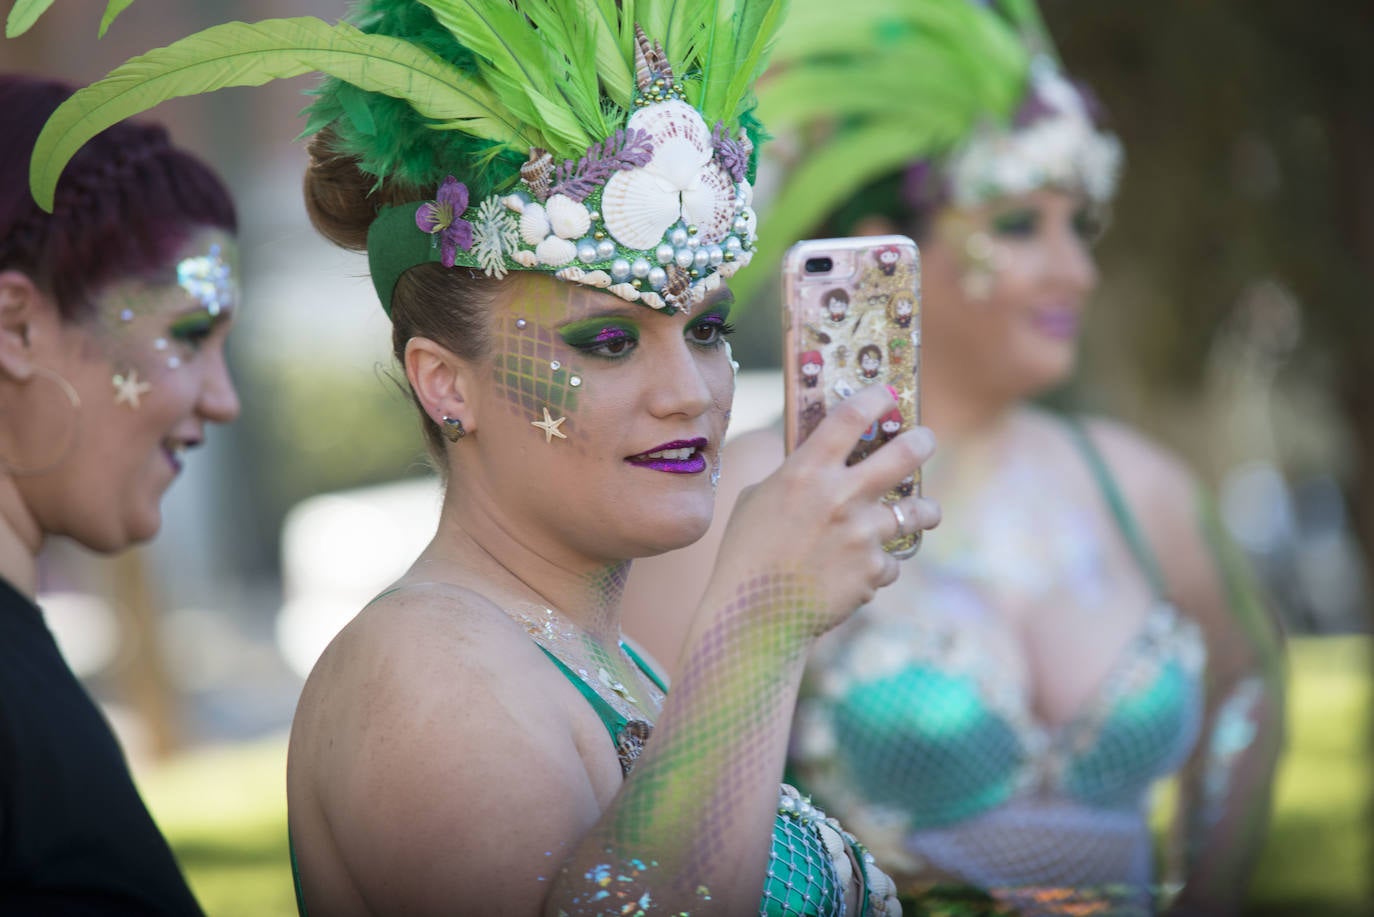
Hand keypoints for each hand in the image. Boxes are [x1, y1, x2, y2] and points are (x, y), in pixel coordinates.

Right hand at [707, 384, 938, 635]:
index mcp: (806, 471)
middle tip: (924, 440)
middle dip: (922, 441)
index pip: (851, 416)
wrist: (753, 617)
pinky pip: (890, 560)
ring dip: (924, 510)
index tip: (887, 393)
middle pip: (905, 454)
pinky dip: (878, 565)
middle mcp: (840, 496)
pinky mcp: (874, 571)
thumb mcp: (758, 499)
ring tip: (925, 512)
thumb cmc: (747, 553)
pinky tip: (856, 571)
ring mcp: (862, 535)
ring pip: (917, 512)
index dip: (875, 397)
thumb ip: (794, 476)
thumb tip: (819, 458)